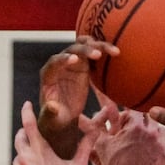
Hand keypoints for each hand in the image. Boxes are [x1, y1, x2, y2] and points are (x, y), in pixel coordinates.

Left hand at [11, 100, 95, 164]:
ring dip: (27, 159)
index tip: (27, 105)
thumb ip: (85, 146)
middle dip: (24, 135)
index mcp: (40, 151)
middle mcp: (25, 158)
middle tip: (31, 137)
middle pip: (19, 139)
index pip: (29, 124)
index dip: (27, 112)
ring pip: (19, 159)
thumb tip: (96, 131)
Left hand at [38, 38, 119, 156]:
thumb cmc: (56, 117)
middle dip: (84, 51)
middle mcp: (59, 65)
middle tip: (98, 54)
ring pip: (83, 47)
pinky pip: (93, 53)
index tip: (75, 60)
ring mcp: (72, 63)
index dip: (64, 59)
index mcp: (48, 75)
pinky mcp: (83, 65)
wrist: (63, 116)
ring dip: (97, 46)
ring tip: (114, 51)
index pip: (54, 62)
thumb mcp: (52, 118)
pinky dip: (103, 51)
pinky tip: (116, 53)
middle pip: (71, 50)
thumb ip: (50, 112)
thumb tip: (53, 106)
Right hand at [86, 98, 164, 164]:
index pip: (136, 112)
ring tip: (148, 143)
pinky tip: (160, 149)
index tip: (127, 126)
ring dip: (156, 135)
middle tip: (137, 136)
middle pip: (151, 120)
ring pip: (164, 131)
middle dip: (143, 126)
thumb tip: (103, 113)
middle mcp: (150, 133)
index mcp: (135, 127)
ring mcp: (161, 145)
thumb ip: (102, 125)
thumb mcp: (102, 143)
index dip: (130, 118)